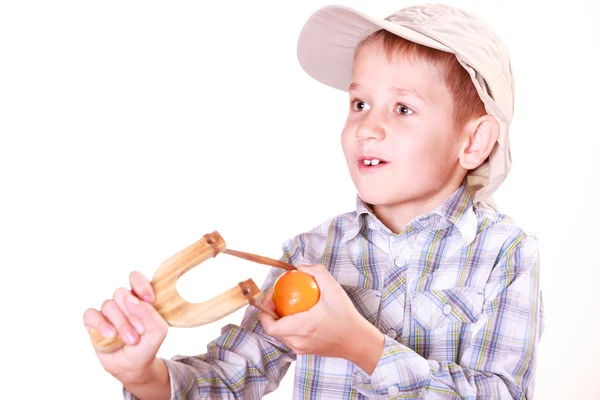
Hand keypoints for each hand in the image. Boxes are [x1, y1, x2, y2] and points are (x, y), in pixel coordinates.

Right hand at [83, 271, 168, 382]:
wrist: (133, 366)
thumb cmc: (147, 344)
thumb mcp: (158, 331)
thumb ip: (149, 313)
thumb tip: (131, 298)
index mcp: (140, 297)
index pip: (136, 278)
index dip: (140, 285)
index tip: (149, 299)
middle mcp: (123, 301)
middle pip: (121, 293)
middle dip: (131, 314)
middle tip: (140, 331)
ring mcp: (108, 311)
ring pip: (109, 305)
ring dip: (121, 324)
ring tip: (131, 340)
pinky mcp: (93, 322)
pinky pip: (91, 315)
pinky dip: (101, 324)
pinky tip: (110, 335)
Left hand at [259, 264, 383, 371]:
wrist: (358, 341)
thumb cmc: (346, 317)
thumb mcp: (334, 289)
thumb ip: (317, 272)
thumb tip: (300, 265)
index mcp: (301, 327)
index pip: (270, 326)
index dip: (264, 311)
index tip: (271, 296)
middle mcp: (298, 341)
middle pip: (273, 329)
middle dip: (270, 313)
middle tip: (277, 297)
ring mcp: (301, 349)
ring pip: (281, 334)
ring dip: (279, 320)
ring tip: (285, 305)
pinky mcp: (306, 351)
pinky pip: (290, 338)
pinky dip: (288, 327)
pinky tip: (297, 314)